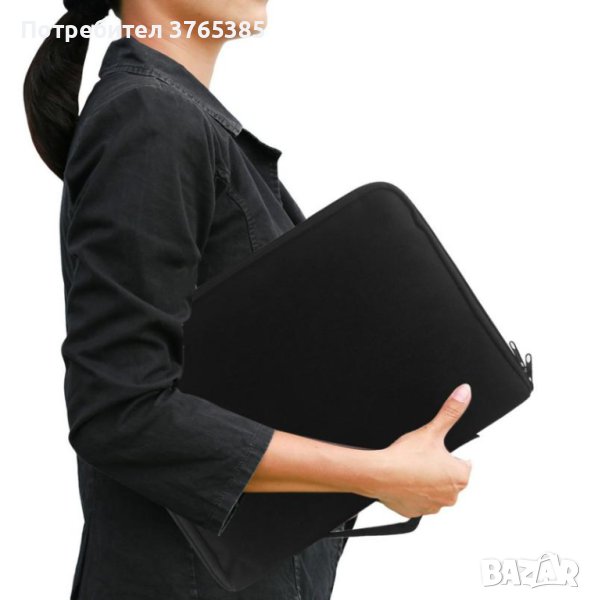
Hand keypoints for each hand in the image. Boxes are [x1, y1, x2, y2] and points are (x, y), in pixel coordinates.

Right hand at [365, 383, 472, 517]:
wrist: (379, 474)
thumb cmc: (405, 457)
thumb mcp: (432, 429)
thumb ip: (451, 411)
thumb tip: (465, 393)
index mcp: (460, 476)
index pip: (462, 462)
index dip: (447, 453)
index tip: (433, 450)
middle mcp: (451, 496)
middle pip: (448, 477)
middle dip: (437, 468)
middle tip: (421, 457)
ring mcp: (434, 507)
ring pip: (433, 489)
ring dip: (426, 481)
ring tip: (411, 468)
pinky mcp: (416, 513)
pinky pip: (418, 500)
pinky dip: (412, 492)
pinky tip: (403, 481)